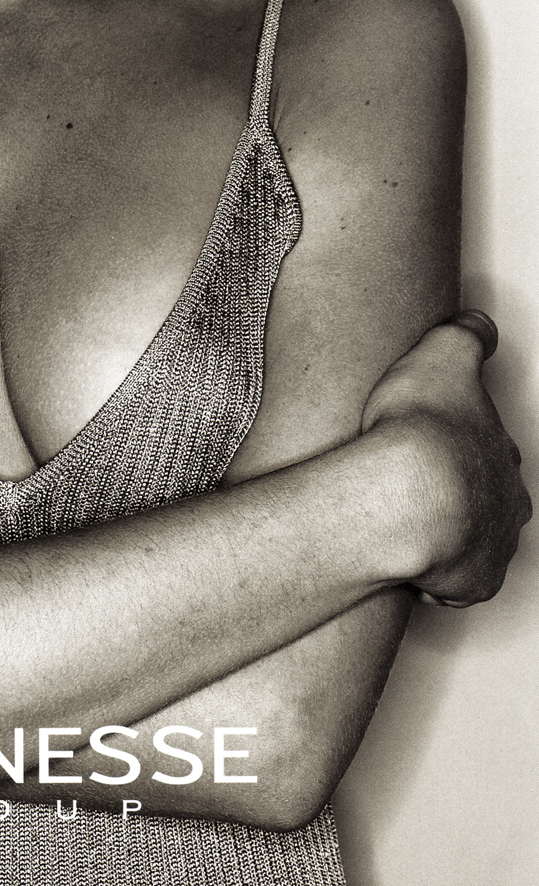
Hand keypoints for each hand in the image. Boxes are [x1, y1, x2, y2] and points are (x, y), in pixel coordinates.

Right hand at [360, 313, 530, 606]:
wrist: (404, 496)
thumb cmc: (420, 427)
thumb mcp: (444, 353)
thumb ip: (466, 335)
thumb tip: (479, 325)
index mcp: (504, 453)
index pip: (490, 447)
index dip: (460, 441)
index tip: (433, 438)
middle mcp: (509, 503)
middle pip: (489, 497)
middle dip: (460, 491)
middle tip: (414, 479)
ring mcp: (493, 547)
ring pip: (473, 541)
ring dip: (445, 533)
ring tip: (402, 518)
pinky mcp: (469, 584)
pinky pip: (451, 583)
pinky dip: (431, 574)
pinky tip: (403, 553)